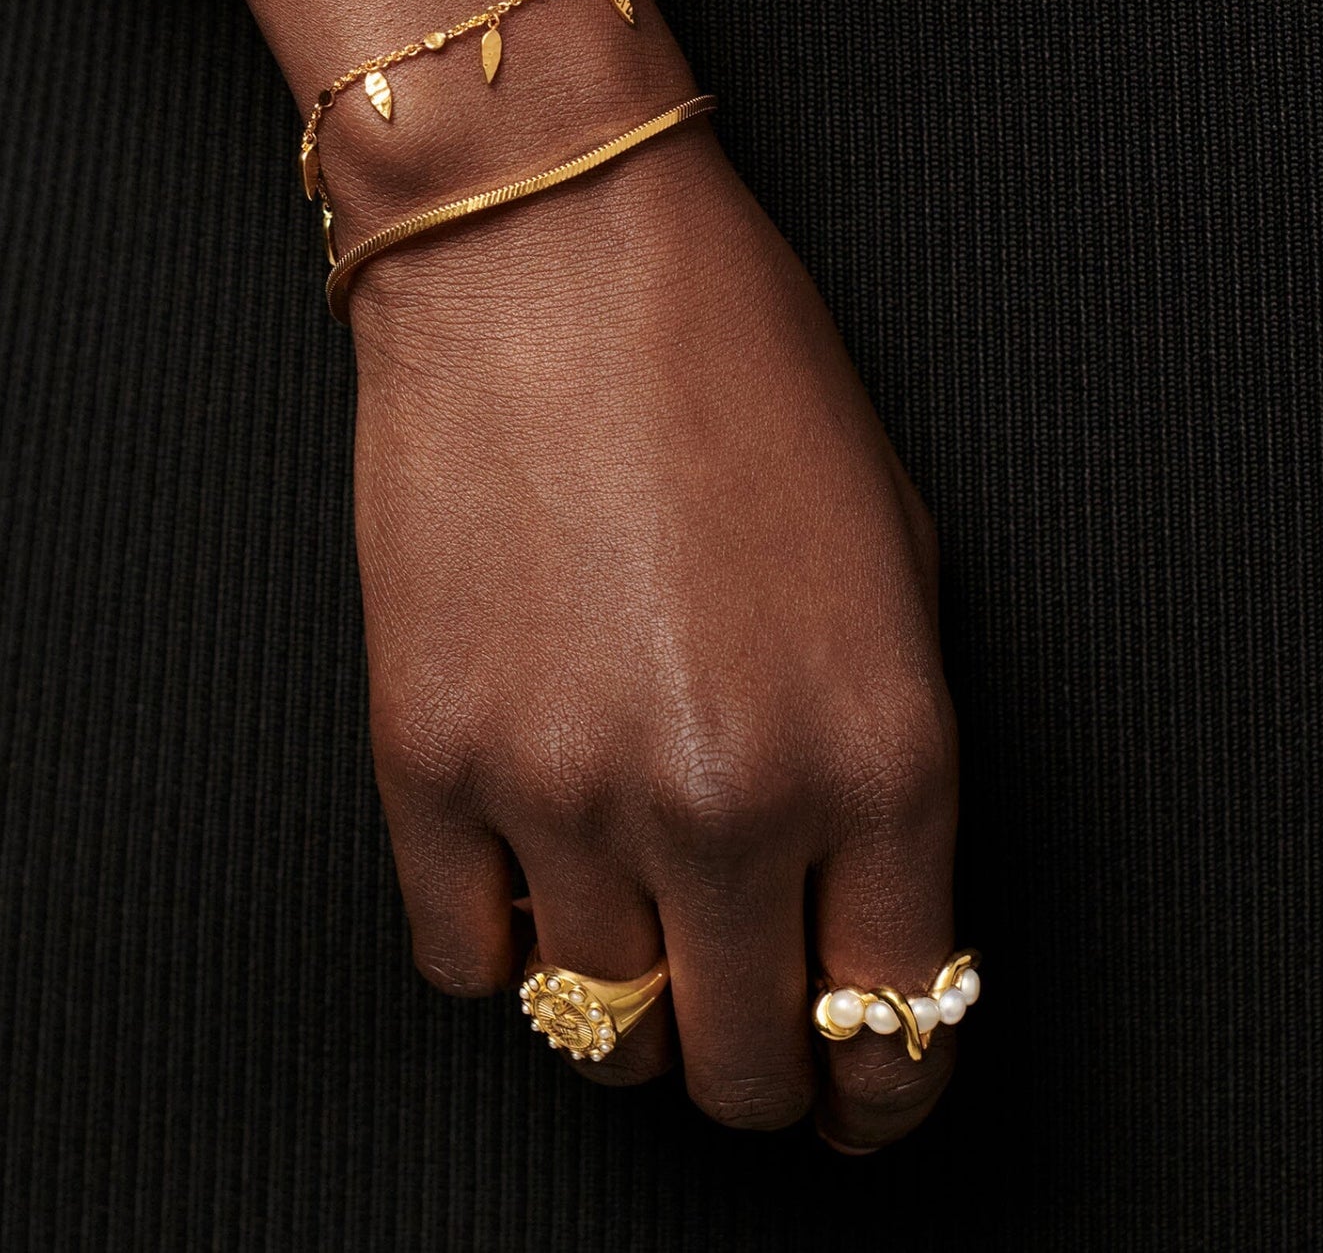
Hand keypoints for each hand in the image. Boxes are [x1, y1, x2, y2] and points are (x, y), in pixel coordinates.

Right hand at [348, 126, 958, 1150]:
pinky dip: (500, 937)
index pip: (897, 1027)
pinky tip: (525, 856)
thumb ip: (883, 762)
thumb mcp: (891, 557)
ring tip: (625, 904)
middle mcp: (728, 802)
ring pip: (602, 1032)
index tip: (861, 1079)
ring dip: (627, 997)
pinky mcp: (426, 756)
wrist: (545, 243)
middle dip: (757, 1056)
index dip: (882, 1080)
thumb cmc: (731, 360)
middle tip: (742, 1004)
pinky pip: (462, 959)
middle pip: (744, 1069)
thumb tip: (850, 910)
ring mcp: (564, 790)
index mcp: (879, 754)